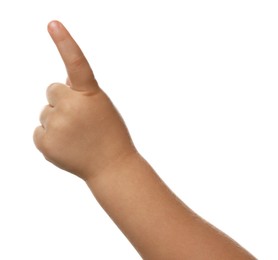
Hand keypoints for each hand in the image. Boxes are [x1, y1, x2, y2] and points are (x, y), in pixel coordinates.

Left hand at [33, 21, 135, 180]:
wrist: (111, 167)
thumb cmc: (109, 134)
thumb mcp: (101, 107)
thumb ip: (81, 93)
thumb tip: (59, 86)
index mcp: (91, 95)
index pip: (77, 64)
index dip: (66, 43)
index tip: (53, 24)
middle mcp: (72, 107)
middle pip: (53, 90)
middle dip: (63, 100)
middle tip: (80, 119)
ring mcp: (57, 126)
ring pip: (46, 112)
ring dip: (58, 120)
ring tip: (77, 136)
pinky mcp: (45, 143)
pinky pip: (40, 131)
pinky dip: (51, 138)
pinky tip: (67, 146)